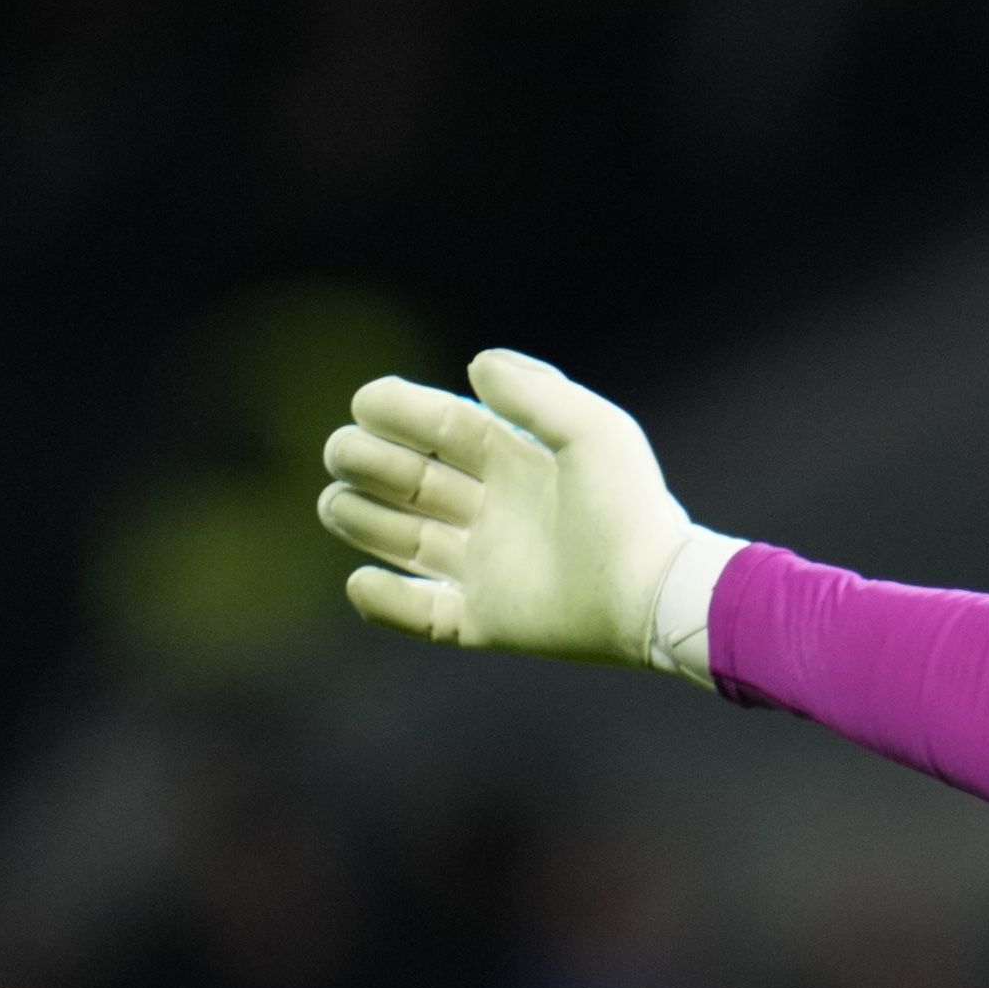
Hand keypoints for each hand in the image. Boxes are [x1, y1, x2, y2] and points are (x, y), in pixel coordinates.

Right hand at [316, 349, 701, 668]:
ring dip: (365, 522)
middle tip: (341, 452)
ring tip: (333, 503)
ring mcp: (493, 570)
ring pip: (409, 542)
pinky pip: (426, 616)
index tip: (364, 401)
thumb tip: (476, 365)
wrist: (655, 593)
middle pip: (416, 482)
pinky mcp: (491, 622)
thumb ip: (536, 392)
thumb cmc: (630, 508)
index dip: (402, 411)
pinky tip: (360, 581)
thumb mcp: (592, 430)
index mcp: (521, 464)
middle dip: (370, 463)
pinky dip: (388, 603)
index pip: (446, 429)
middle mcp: (500, 514)